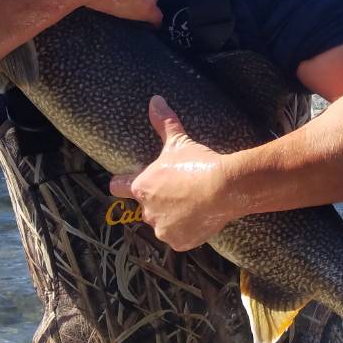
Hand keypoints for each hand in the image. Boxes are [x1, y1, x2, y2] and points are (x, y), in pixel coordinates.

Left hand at [109, 96, 238, 250]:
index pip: (118, 187)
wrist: (223, 188)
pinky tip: (199, 217)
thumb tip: (155, 100)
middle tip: (179, 191)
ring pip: (163, 224)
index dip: (124, 183)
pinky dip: (188, 231)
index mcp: (141, 187)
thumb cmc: (197, 164)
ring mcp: (163, 229)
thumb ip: (164, 122)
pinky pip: (179, 238)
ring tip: (192, 204)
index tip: (128, 182)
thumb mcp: (178, 141)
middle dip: (159, 201)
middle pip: (146, 208)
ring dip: (172, 217)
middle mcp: (147, 211)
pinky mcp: (179, 242)